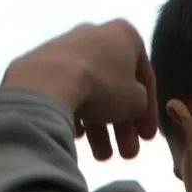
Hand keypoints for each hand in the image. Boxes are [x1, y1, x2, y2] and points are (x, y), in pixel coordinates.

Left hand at [0, 20, 159, 162]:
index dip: (149, 112)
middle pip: (116, 87)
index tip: (147, 138)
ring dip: (100, 127)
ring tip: (101, 157)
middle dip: (122, 126)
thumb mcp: (136, 101)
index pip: (145, 78)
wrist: (49, 82)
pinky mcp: (42, 62)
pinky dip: (75, 113)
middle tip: (127, 155)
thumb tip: (132, 104)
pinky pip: (66, 90)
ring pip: (91, 91)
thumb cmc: (103, 87)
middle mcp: (96, 34)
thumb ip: (141, 103)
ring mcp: (66, 47)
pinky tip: (77, 138)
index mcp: (124, 35)